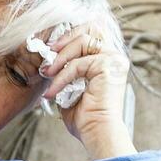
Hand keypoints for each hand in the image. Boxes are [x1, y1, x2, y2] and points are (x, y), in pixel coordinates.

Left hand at [40, 21, 136, 160]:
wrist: (97, 134)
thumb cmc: (86, 118)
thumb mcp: (71, 88)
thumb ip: (65, 70)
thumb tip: (48, 59)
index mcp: (108, 59)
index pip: (91, 32)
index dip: (69, 35)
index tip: (50, 50)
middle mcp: (114, 56)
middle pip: (90, 27)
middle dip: (65, 38)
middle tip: (48, 55)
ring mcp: (113, 59)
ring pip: (82, 41)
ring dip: (60, 57)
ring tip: (47, 73)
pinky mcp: (108, 66)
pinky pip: (77, 63)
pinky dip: (61, 77)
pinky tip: (53, 93)